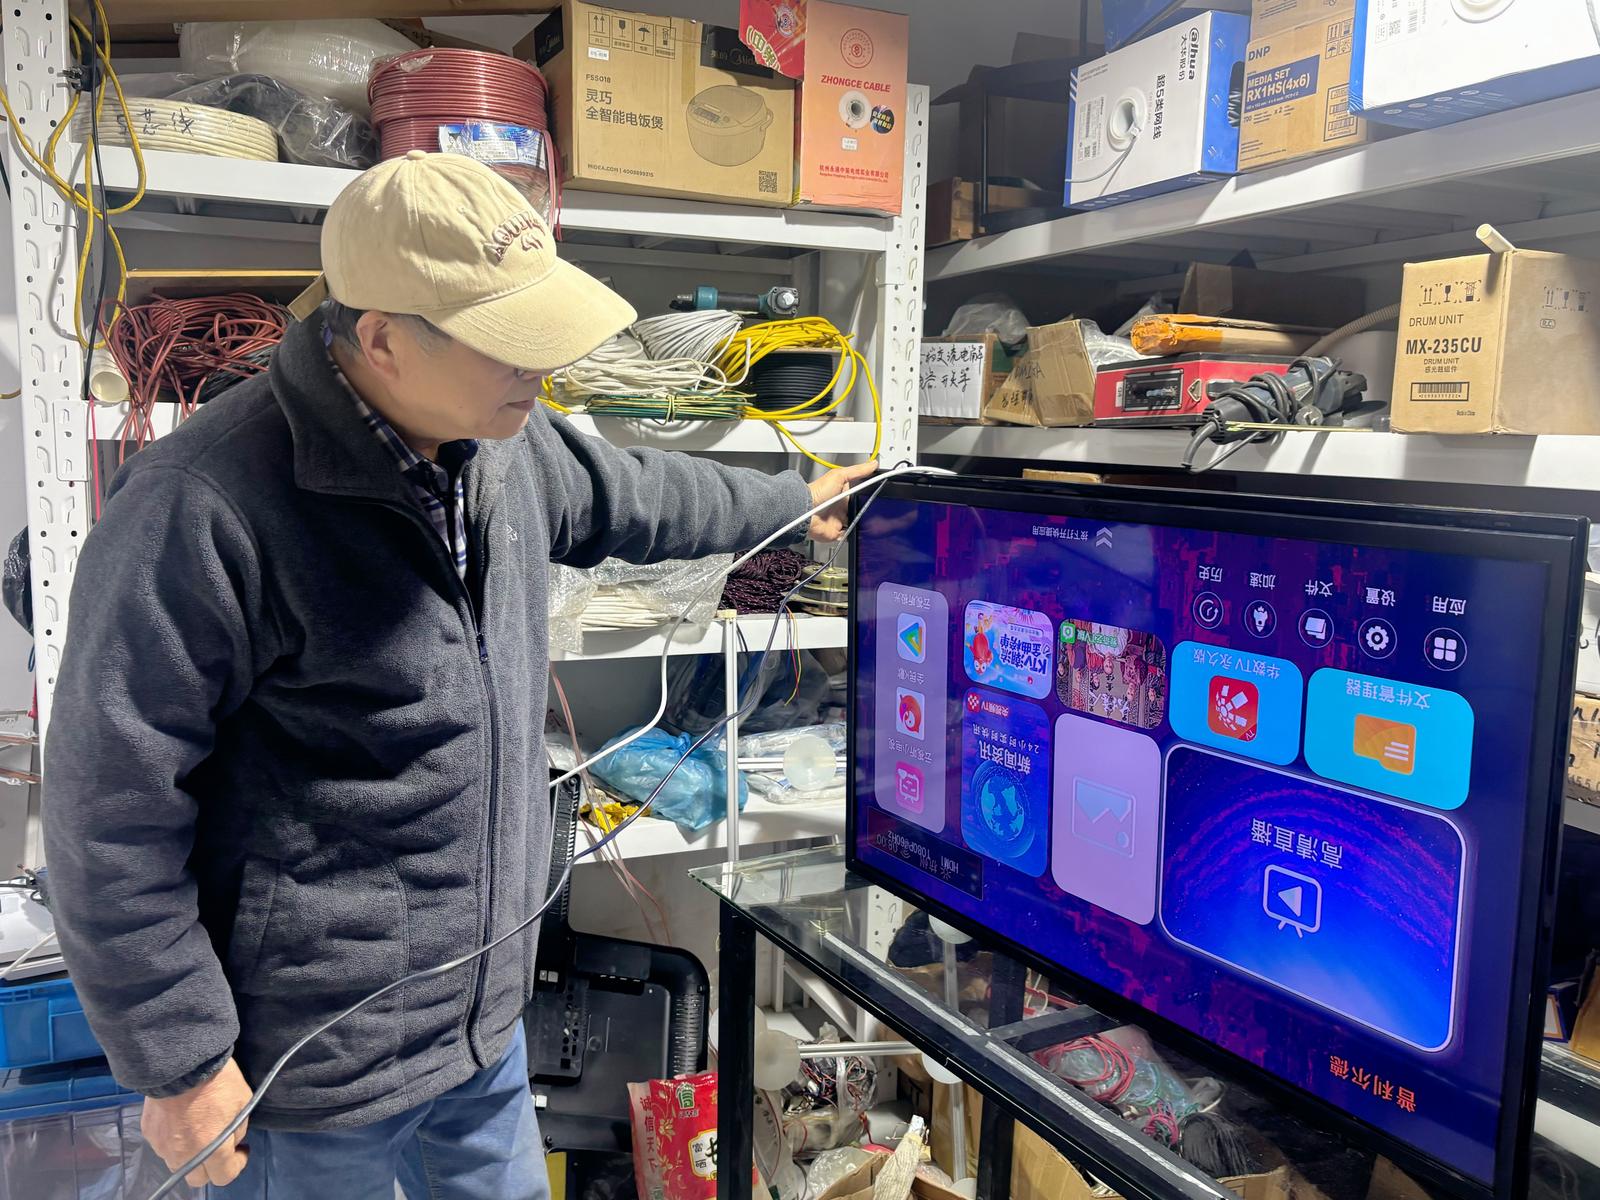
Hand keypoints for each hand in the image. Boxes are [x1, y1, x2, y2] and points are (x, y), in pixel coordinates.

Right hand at [142, 1057, 252, 1187]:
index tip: (240, 1150)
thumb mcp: (243, 1103)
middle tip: (219, 1144)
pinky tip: (181, 1120)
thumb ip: (238, 1130)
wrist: (181, 1061)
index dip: (236, 1165)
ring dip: (191, 1155)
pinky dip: (175, 1140)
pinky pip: (164, 1146)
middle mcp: (185, 1156)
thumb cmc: (218, 1080)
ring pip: (178, 1164)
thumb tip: (232, 1142)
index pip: (224, 1177)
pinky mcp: (149, 1134)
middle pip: (198, 1179)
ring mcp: (163, 1147)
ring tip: (198, 1131)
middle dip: (211, 1166)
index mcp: (212, 1150)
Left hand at [807, 460, 877, 541]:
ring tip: (868, 522)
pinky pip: (847, 536)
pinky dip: (853, 535)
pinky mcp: (835, 532)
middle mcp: (840, 508)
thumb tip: (873, 464)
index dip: (867, 495)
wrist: (805, 510)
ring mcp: (838, 520)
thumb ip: (857, 471)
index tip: (877, 495)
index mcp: (842, 494)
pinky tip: (857, 531)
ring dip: (861, 523)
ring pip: (855, 524)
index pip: (859, 494)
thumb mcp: (839, 476)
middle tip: (875, 510)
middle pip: (859, 510)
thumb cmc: (817, 492)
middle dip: (866, 511)